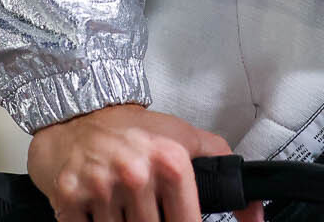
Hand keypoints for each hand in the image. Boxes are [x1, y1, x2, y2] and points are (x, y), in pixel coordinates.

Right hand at [28, 102, 263, 221]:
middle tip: (144, 208)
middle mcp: (136, 174)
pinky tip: (99, 210)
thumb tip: (253, 212)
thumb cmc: (132, 129)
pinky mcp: (69, 200)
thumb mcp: (182, 135)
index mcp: (169, 160)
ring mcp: (101, 189)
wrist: (77, 112)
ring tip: (122, 207)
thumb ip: (220, 163)